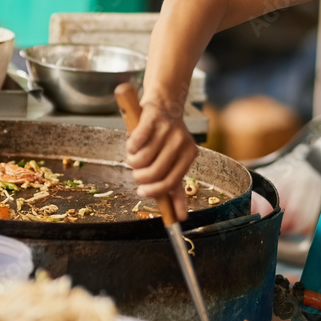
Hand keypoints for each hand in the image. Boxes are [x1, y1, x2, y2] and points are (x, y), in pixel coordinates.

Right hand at [125, 97, 198, 219]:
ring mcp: (167, 129)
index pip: (172, 181)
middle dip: (140, 178)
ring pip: (142, 159)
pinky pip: (135, 142)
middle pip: (155, 172)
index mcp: (190, 153)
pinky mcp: (152, 117)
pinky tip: (133, 143)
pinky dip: (130, 146)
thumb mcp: (175, 161)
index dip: (154, 191)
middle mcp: (181, 141)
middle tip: (137, 174)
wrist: (165, 102)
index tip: (142, 193)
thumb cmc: (167, 138)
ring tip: (135, 156)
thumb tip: (180, 218)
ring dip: (133, 161)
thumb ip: (176, 188)